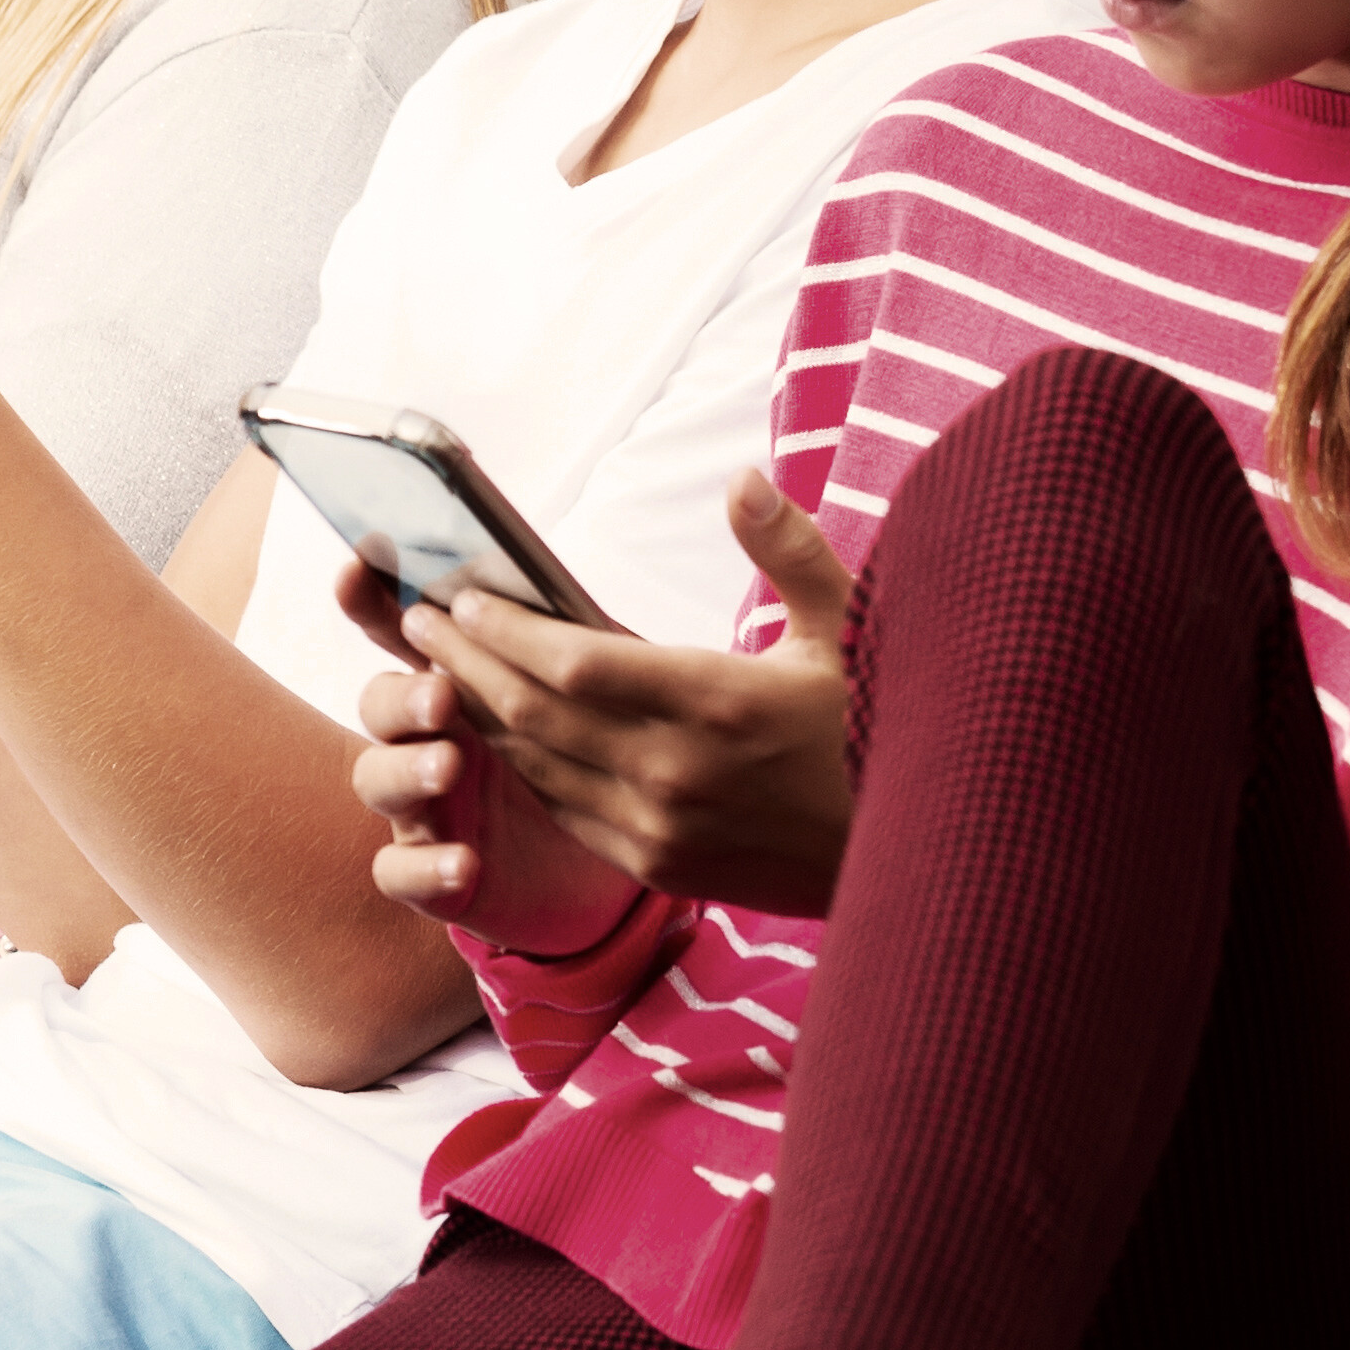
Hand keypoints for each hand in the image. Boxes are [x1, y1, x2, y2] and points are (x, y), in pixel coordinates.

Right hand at [343, 560, 646, 960]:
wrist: (662, 855)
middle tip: (444, 691)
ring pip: (374, 777)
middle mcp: (434, 735)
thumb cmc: (637, 750)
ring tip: (448, 768)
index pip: (402, 624)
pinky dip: (421, 868)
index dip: (374, 596)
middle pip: (381, 701)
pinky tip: (464, 864)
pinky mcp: (438, 875)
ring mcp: (427, 804)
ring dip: (404, 768)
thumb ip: (591, 633)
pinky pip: (399, 873)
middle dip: (401, 691)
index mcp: (466, 675)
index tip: (364, 562)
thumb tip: (599, 559)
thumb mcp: (626, 685)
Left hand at [350, 472, 858, 926]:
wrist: (931, 855)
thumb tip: (741, 481)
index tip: (460, 593)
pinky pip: (564, 810)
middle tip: (418, 618)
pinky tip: (499, 729)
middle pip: (534, 712)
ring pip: (537, 764)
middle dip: (466, 660)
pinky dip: (523, 765)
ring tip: (438, 665)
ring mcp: (661, 831)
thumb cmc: (887, 726)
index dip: (504, 629)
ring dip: (480, 712)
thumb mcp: (855, 629)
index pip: (573, 664)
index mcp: (718, 705)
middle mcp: (675, 775)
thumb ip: (789, 553)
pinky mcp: (660, 868)